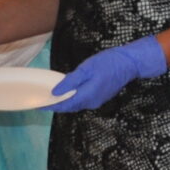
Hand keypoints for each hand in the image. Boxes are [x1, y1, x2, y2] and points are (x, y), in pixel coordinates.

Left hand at [48, 37, 166, 112]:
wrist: (129, 64)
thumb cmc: (107, 63)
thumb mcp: (86, 68)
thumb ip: (70, 81)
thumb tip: (56, 92)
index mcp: (86, 96)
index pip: (65, 105)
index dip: (52, 106)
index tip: (40, 106)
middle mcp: (92, 103)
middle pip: (70, 107)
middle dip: (57, 105)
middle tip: (44, 101)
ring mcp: (98, 101)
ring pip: (77, 105)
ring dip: (66, 102)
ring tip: (54, 97)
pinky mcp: (102, 97)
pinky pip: (84, 101)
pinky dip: (74, 99)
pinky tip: (69, 92)